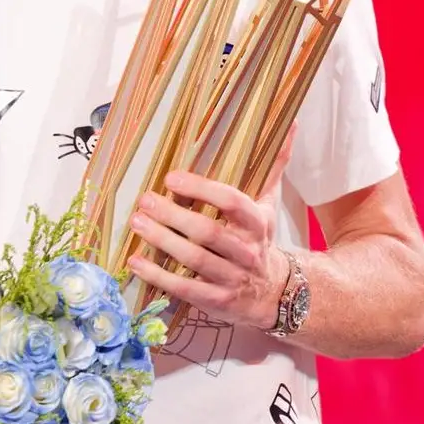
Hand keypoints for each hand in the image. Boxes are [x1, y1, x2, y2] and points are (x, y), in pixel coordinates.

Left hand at [126, 140, 294, 330]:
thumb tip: (288, 122)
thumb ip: (273, 164)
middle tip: (144, 200)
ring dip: (161, 241)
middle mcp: (246, 251)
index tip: (171, 178)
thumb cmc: (260, 238)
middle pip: (208, 232)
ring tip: (135, 222)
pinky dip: (157, 275)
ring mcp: (231, 278)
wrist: (275, 292)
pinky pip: (184, 288)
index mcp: (256, 223)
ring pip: (194, 260)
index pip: (232, 202)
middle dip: (173, 216)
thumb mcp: (269, 203)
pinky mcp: (215, 301)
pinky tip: (135, 261)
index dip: (202, 190)